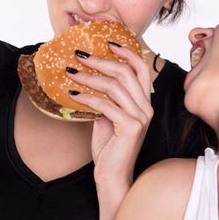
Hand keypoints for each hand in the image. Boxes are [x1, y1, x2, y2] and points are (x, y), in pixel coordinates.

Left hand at [67, 42, 152, 187]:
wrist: (113, 177)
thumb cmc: (110, 147)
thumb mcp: (109, 117)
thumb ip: (106, 99)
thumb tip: (89, 78)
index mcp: (144, 102)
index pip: (142, 69)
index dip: (127, 53)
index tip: (109, 43)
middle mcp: (147, 107)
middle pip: (126, 73)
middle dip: (102, 60)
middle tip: (81, 55)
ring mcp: (141, 117)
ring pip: (115, 86)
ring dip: (90, 77)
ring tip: (71, 73)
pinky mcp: (131, 127)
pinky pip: (106, 105)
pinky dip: (88, 97)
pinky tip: (73, 94)